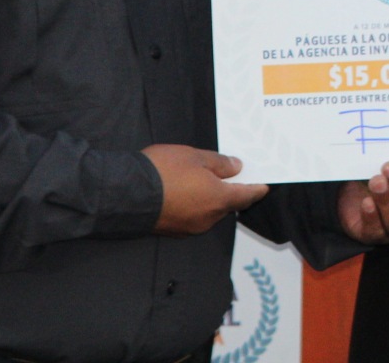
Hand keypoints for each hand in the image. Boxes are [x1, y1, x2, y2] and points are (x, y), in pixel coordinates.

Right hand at [144, 145, 268, 235]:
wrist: (124, 195)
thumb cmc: (162, 172)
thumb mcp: (194, 157)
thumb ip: (219, 163)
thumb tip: (236, 167)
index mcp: (219, 200)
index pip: (247, 196)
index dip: (256, 189)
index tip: (264, 186)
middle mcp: (208, 219)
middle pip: (227, 205)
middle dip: (230, 192)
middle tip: (232, 176)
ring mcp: (189, 228)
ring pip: (210, 212)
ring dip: (211, 199)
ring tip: (204, 180)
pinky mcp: (173, 231)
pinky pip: (193, 217)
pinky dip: (195, 206)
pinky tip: (186, 192)